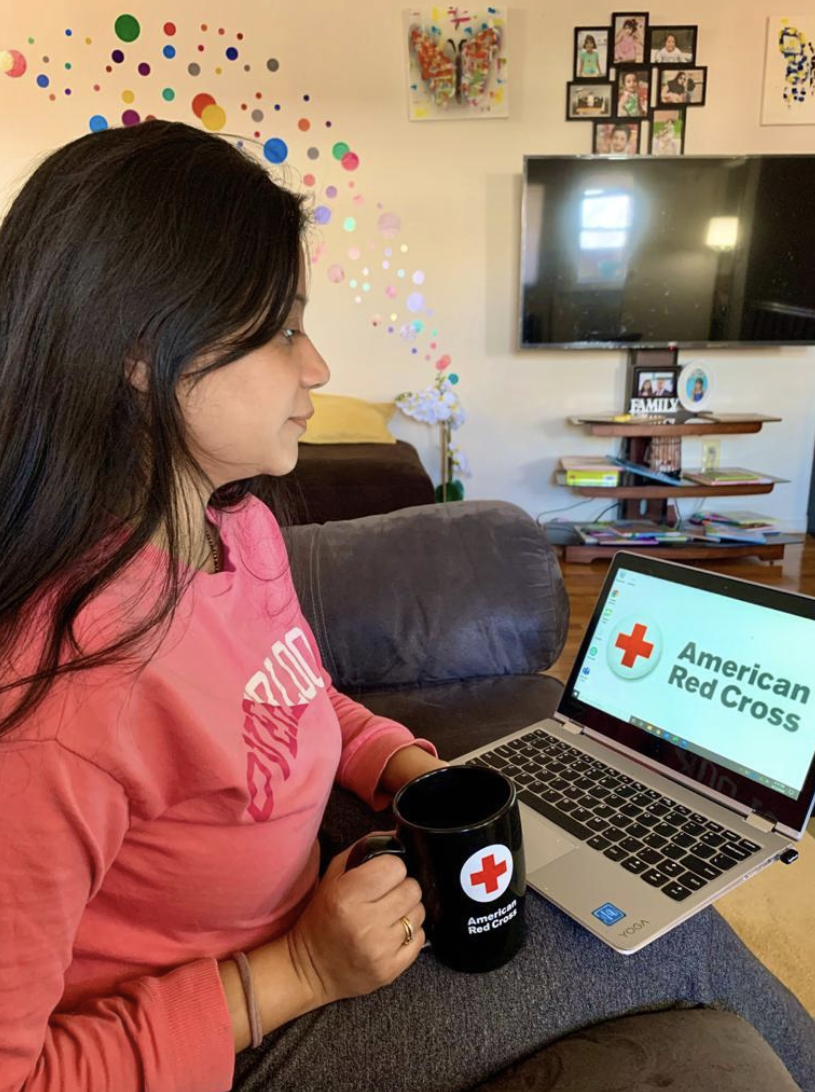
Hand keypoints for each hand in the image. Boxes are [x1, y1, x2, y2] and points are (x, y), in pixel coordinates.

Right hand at [287, 840, 425, 1005]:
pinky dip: (410, 933)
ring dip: (407, 910)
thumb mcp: (333, 877)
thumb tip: (396, 836)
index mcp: (348, 896)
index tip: (384, 875)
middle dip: (402, 888)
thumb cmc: (322, 917)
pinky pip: (420, 939)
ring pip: (419, 913)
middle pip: (412, 889)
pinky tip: (392, 933)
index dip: (392, 868)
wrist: (310, 969)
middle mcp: (366, 923)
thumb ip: (363, 851)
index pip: (396, 867)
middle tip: (387, 895)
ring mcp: (380, 949)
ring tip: (389, 915)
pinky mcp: (391, 970)